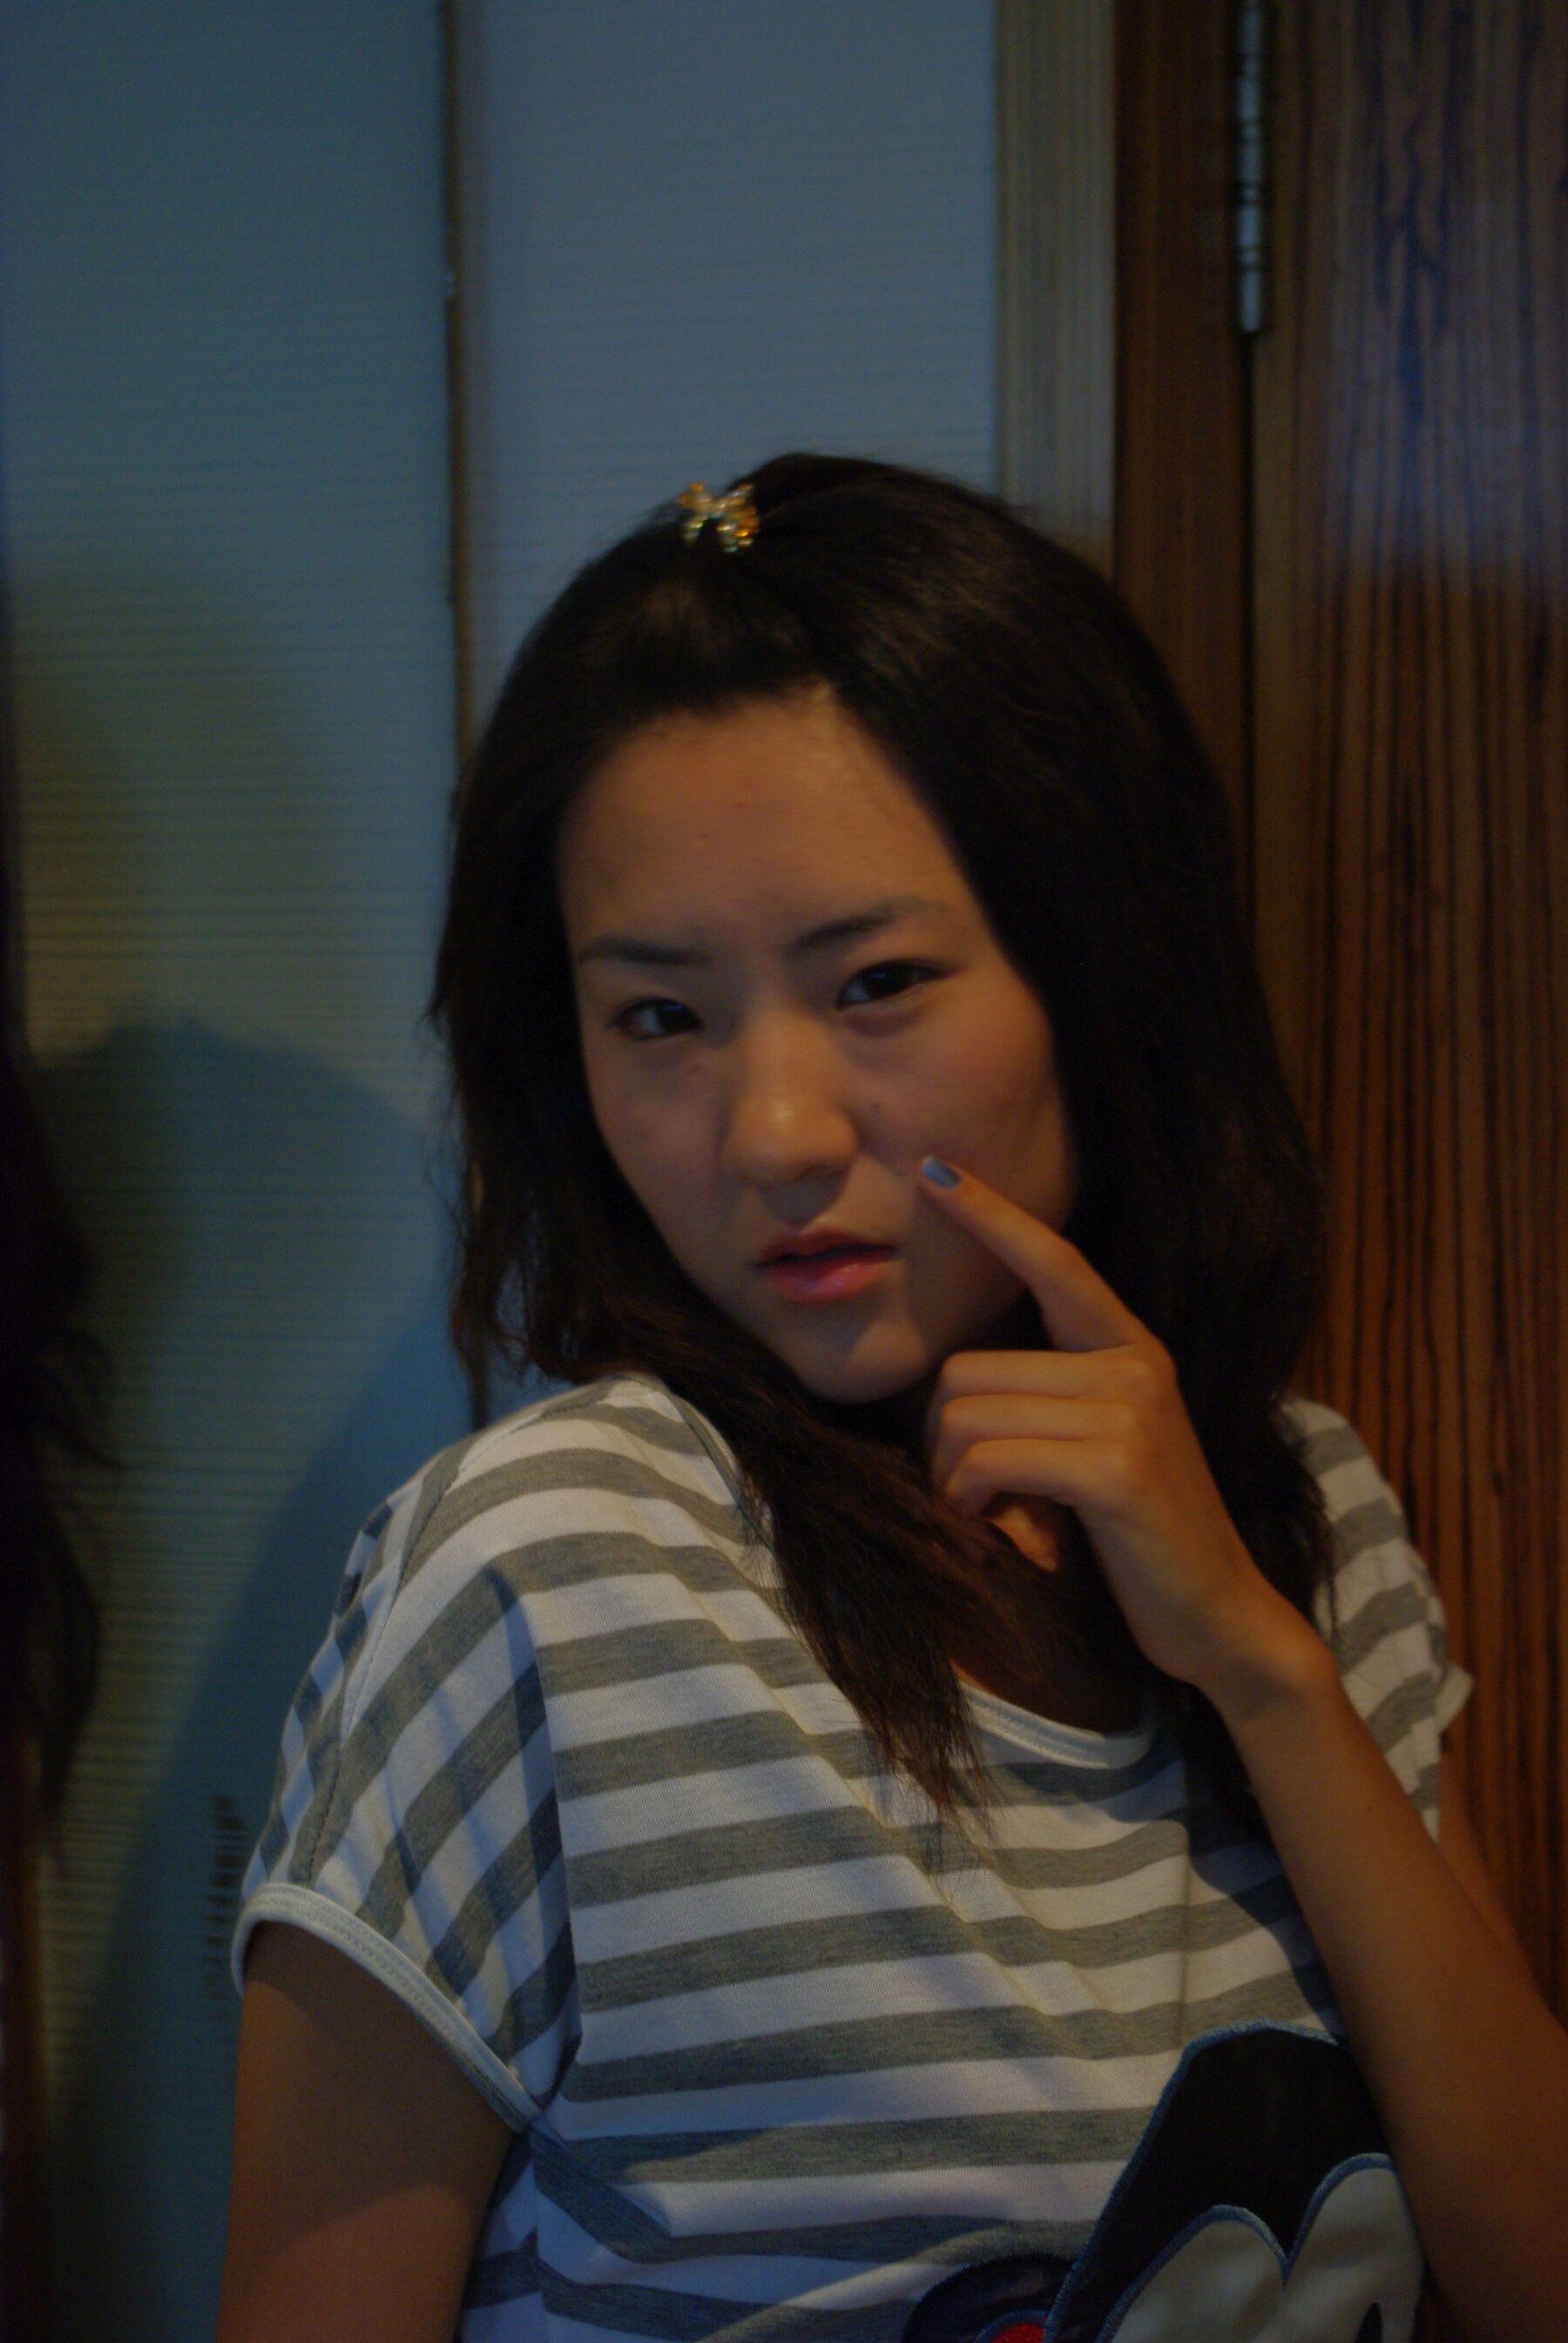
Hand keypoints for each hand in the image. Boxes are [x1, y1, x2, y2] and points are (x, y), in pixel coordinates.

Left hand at [917, 1156, 1317, 1700]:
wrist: (1218, 1617)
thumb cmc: (1139, 1540)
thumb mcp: (1099, 1448)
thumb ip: (1047, 1401)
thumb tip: (953, 1390)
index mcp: (1130, 1349)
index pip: (1053, 1260)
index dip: (992, 1214)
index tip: (936, 1169)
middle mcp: (1133, 1365)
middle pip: (967, 1370)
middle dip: (944, 1442)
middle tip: (976, 1497)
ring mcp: (1128, 1413)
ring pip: (969, 1416)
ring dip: (954, 1478)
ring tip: (993, 1517)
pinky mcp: (1114, 1469)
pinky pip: (990, 1459)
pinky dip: (970, 1499)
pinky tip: (997, 1529)